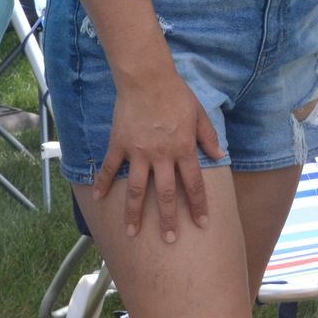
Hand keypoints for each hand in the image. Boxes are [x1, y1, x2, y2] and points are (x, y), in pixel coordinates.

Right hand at [94, 73, 224, 242]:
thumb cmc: (176, 93)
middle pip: (166, 194)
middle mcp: (162, 156)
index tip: (200, 224)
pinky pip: (109, 168)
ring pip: (137, 189)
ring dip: (134, 213)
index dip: (198, 206)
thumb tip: (219, 155)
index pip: (193, 184)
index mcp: (183, 149)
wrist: (147, 78)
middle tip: (168, 239)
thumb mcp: (199, 113)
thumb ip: (208, 136)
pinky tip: (99, 199)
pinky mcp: (119, 145)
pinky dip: (103, 184)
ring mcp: (138, 152)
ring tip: (132, 232)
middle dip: (168, 220)